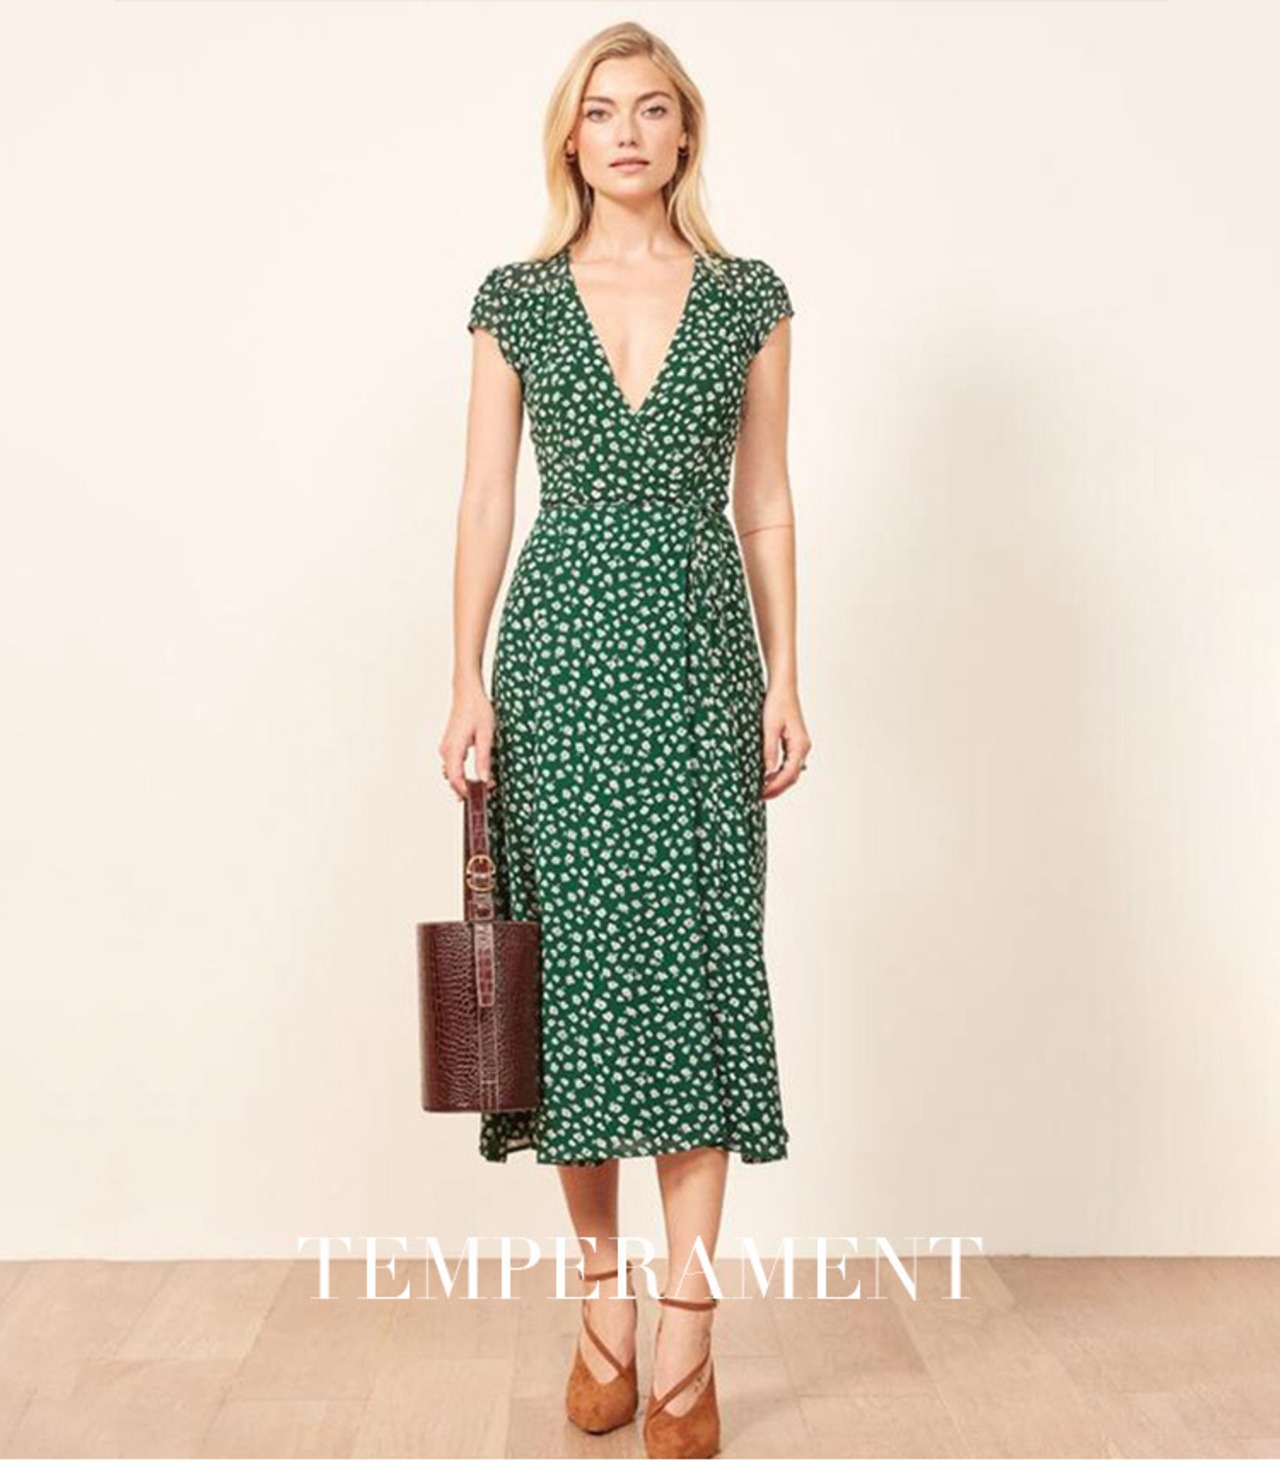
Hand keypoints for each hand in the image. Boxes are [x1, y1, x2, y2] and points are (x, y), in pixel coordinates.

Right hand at [438, 682, 495, 800]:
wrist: (467, 692)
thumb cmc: (477, 709)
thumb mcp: (486, 735)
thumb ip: (483, 759)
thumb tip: (484, 778)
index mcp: (453, 749)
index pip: (455, 779)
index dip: (466, 791)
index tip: (480, 797)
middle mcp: (445, 750)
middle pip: (452, 778)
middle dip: (468, 788)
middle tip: (487, 790)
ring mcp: (446, 748)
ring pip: (452, 773)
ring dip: (465, 781)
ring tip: (485, 782)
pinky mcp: (449, 745)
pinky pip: (453, 765)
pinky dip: (463, 772)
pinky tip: (476, 773)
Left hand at [761, 684, 810, 799]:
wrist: (783, 688)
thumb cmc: (777, 704)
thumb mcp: (769, 728)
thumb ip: (769, 750)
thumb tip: (767, 771)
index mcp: (800, 745)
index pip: (789, 774)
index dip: (775, 786)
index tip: (762, 793)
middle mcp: (803, 747)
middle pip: (792, 776)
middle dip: (777, 788)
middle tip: (760, 796)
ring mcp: (800, 746)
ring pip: (791, 771)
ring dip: (778, 782)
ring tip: (762, 788)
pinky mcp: (794, 743)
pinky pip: (789, 764)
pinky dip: (779, 773)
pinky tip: (767, 776)